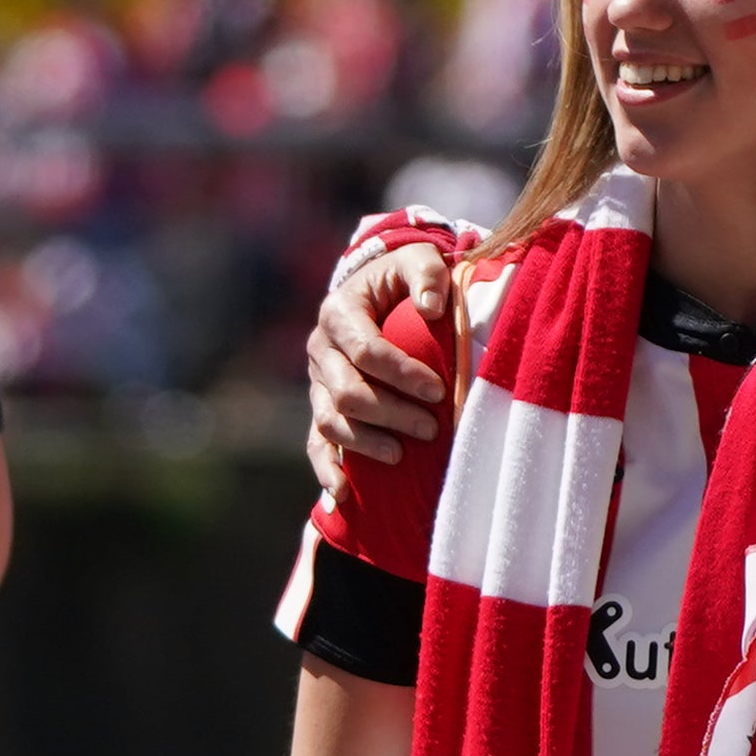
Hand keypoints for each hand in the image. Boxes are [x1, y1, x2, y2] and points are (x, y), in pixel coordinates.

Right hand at [304, 242, 451, 494]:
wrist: (376, 292)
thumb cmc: (403, 280)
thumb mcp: (417, 261)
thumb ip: (428, 274)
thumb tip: (431, 307)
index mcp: (339, 313)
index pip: (366, 351)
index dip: (402, 374)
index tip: (438, 390)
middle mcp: (320, 349)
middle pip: (348, 393)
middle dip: (391, 413)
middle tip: (431, 428)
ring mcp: (317, 382)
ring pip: (330, 422)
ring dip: (366, 443)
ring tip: (402, 456)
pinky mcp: (321, 406)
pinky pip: (316, 443)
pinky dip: (327, 470)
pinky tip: (344, 494)